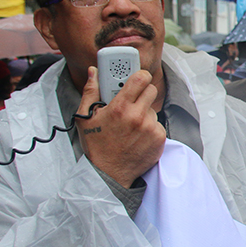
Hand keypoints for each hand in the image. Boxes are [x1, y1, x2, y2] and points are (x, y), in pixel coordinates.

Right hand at [76, 66, 165, 187]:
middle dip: (143, 93)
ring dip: (145, 113)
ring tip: (131, 125)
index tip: (139, 77)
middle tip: (133, 101)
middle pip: (152, 90)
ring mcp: (150, 128)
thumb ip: (91, 91)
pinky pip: (158, 124)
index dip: (140, 75)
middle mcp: (137, 116)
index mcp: (119, 108)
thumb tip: (94, 72)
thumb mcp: (85, 118)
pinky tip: (138, 136)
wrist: (108, 174)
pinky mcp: (159, 139)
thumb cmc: (96, 146)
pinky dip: (150, 128)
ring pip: (153, 109)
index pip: (140, 79)